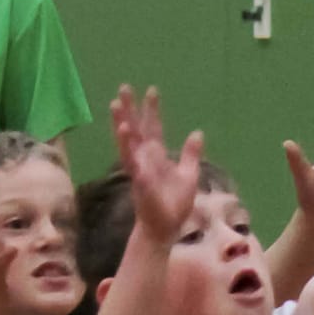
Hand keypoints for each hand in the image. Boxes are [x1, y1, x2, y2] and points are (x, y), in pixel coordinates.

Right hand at [110, 84, 202, 246]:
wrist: (166, 227)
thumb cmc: (175, 203)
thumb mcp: (188, 175)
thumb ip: (191, 154)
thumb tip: (198, 132)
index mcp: (157, 155)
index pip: (153, 127)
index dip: (152, 110)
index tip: (152, 90)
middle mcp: (144, 158)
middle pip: (136, 128)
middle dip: (129, 109)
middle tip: (124, 87)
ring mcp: (139, 168)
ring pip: (127, 142)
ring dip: (121, 124)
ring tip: (115, 105)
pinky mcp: (139, 181)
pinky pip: (132, 162)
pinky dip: (127, 147)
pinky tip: (124, 132)